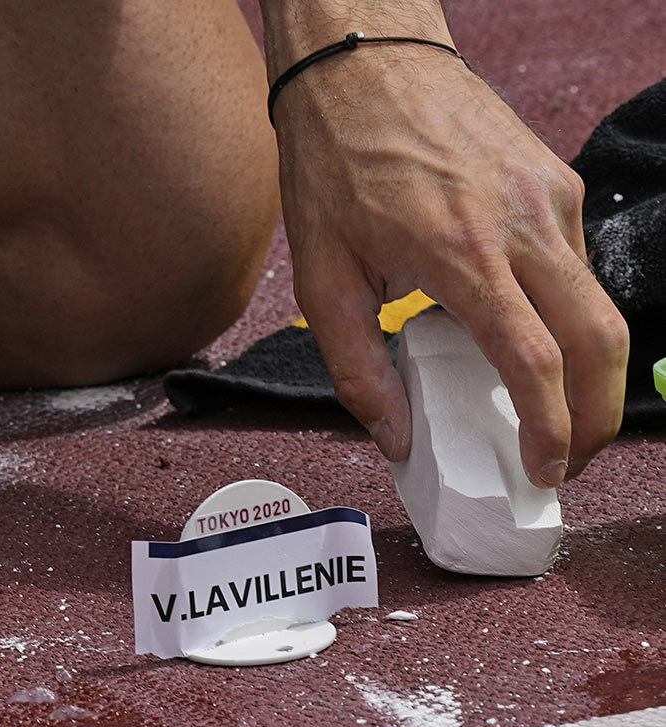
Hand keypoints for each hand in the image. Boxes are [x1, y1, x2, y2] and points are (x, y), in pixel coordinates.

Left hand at [273, 46, 628, 486]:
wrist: (361, 63)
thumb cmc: (334, 164)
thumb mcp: (320, 279)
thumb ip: (358, 370)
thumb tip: (396, 438)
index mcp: (462, 253)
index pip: (535, 362)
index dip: (550, 429)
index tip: (544, 469)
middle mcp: (523, 224)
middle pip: (600, 342)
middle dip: (597, 415)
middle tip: (569, 459)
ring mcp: (550, 198)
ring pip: (598, 304)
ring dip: (586, 369)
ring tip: (547, 409)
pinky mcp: (556, 181)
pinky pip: (576, 264)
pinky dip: (565, 314)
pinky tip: (524, 333)